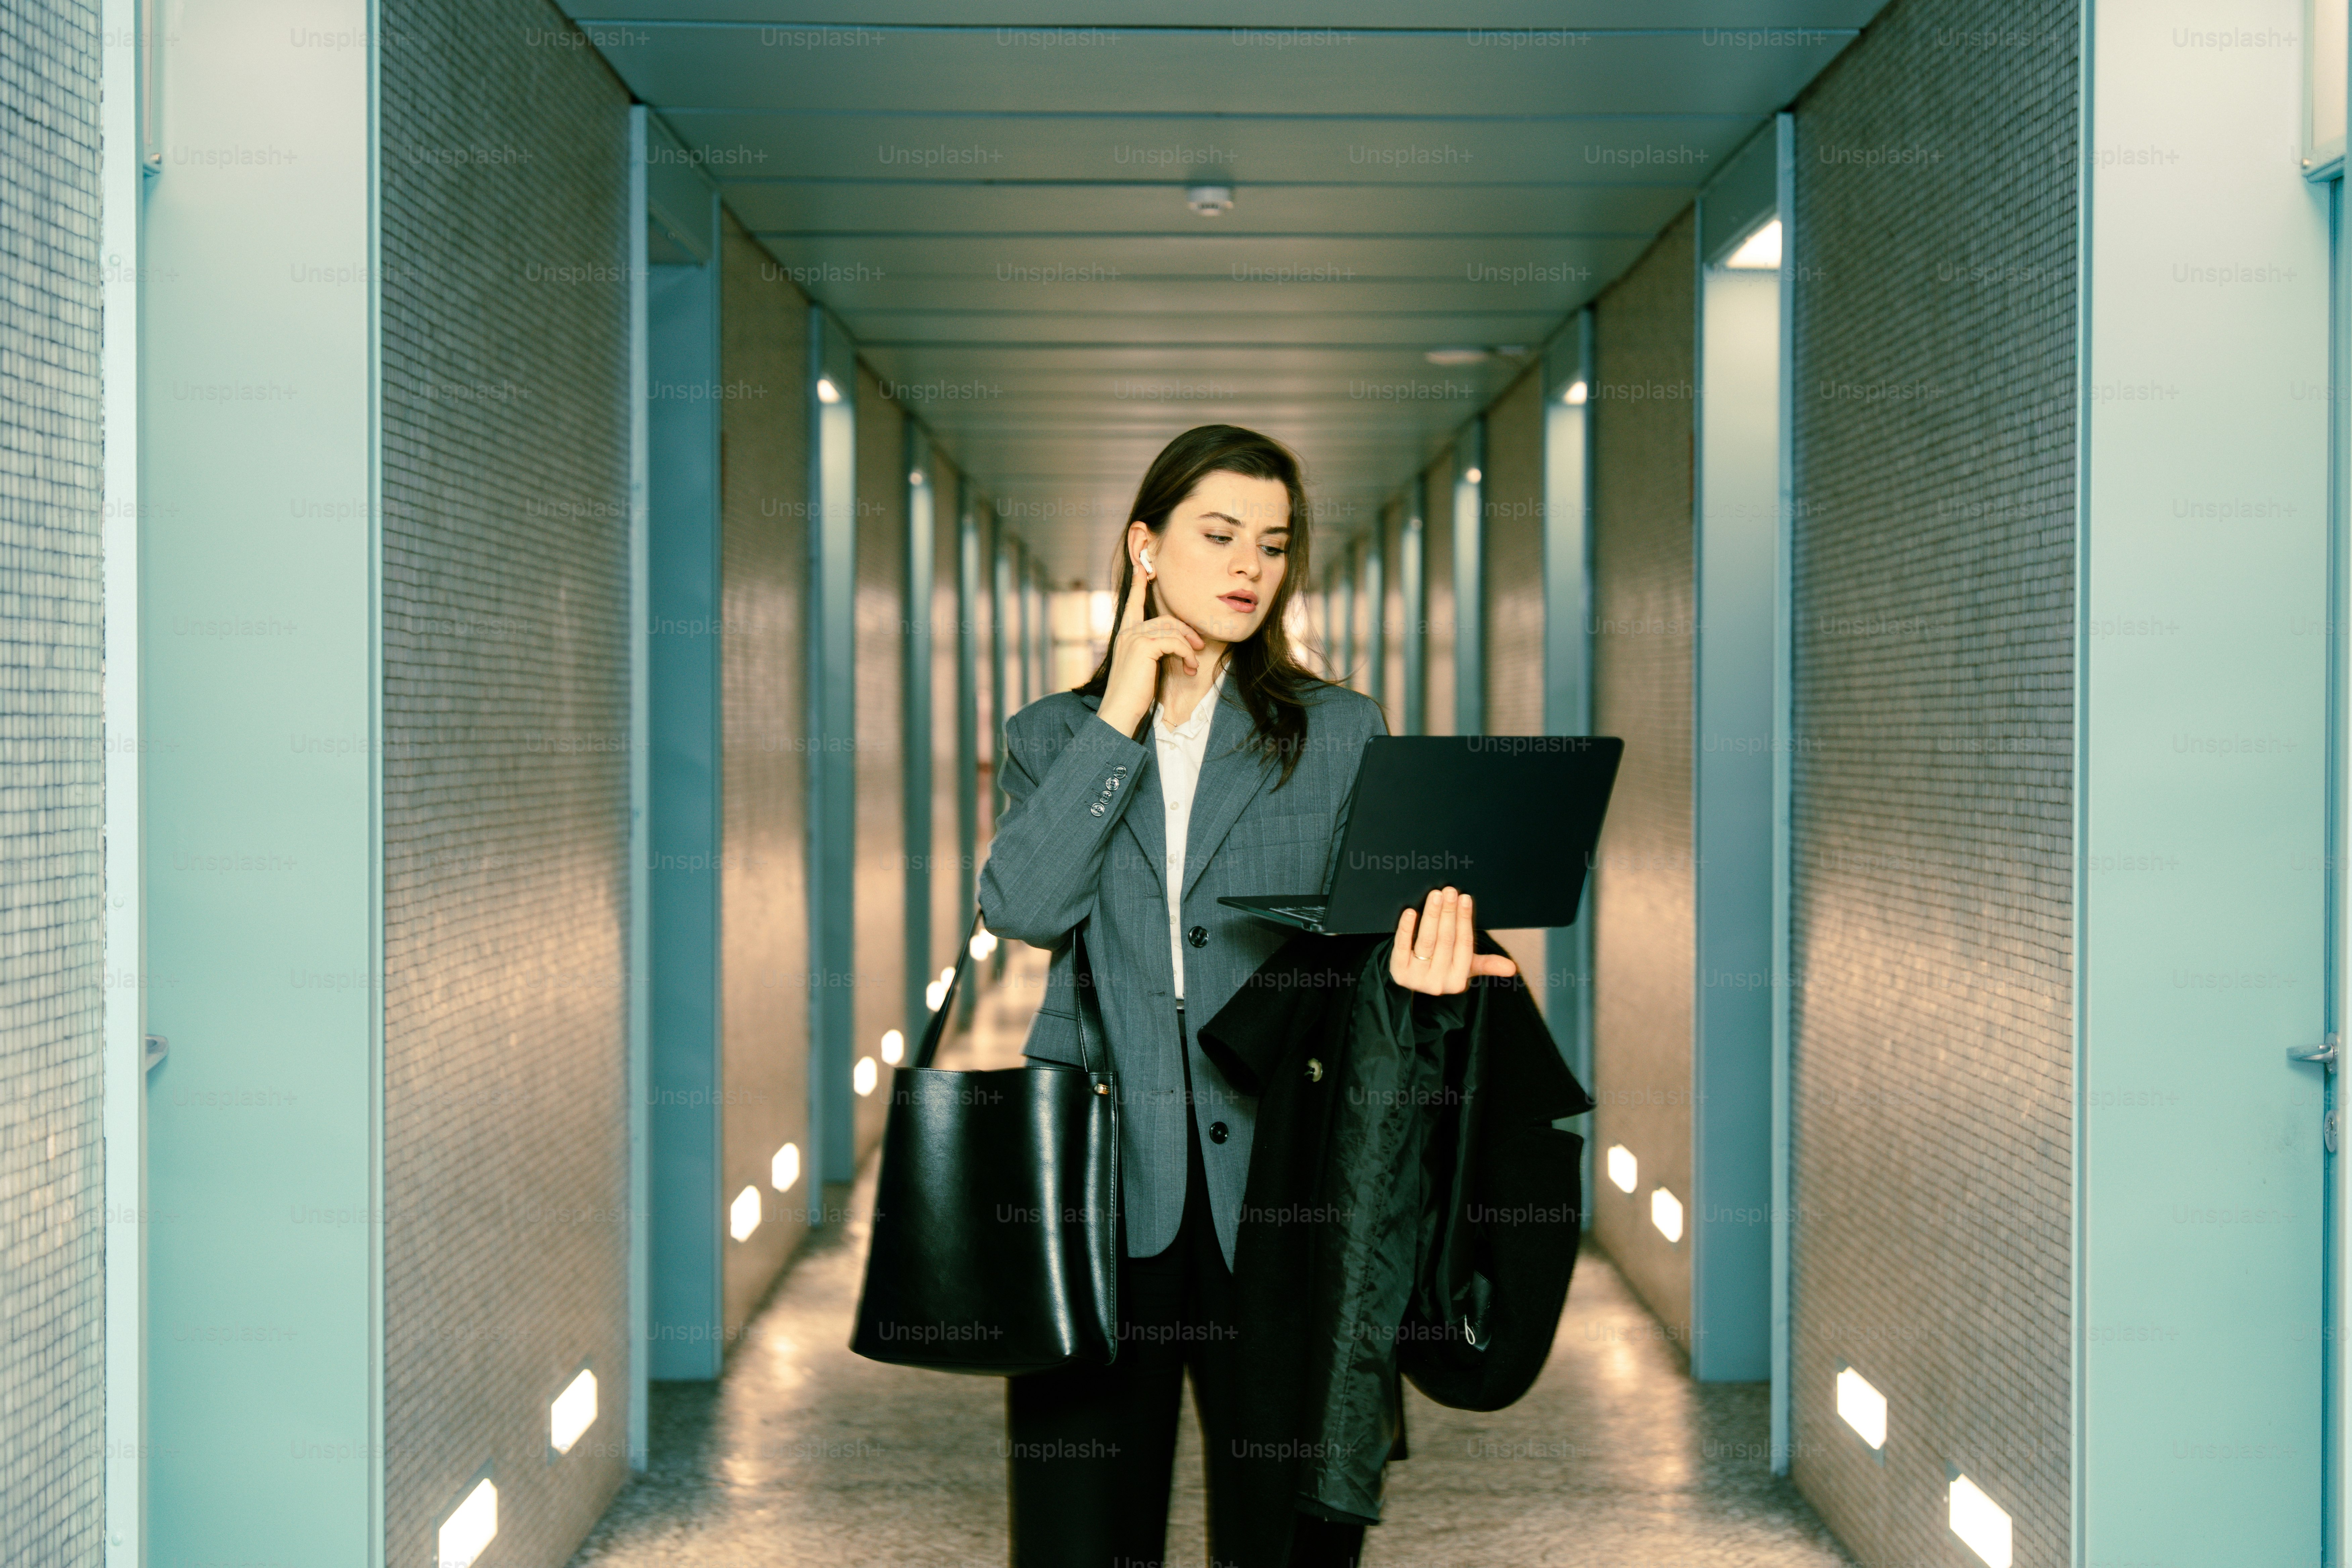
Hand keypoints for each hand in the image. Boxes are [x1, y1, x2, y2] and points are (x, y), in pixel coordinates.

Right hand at [1097, 539, 1205, 732]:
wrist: (1120, 713)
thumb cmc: (1133, 695)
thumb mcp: (1144, 668)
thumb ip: (1153, 650)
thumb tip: (1175, 642)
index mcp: (1125, 636)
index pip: (1133, 604)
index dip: (1138, 585)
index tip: (1143, 568)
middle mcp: (1127, 633)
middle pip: (1165, 619)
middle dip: (1186, 631)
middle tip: (1199, 647)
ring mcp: (1134, 638)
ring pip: (1172, 630)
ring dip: (1189, 647)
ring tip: (1193, 665)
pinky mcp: (1144, 647)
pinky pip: (1175, 642)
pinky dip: (1187, 654)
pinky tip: (1189, 668)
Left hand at [1389, 887, 1517, 995]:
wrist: (1412, 981)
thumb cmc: (1442, 968)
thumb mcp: (1464, 968)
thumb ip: (1486, 964)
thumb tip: (1512, 968)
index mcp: (1459, 980)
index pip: (1464, 944)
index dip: (1464, 919)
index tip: (1464, 898)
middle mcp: (1439, 982)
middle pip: (1446, 940)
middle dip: (1448, 913)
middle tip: (1449, 891)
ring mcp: (1417, 978)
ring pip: (1426, 941)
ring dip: (1431, 915)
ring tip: (1435, 895)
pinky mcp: (1398, 972)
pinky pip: (1401, 947)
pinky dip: (1406, 929)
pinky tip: (1410, 912)